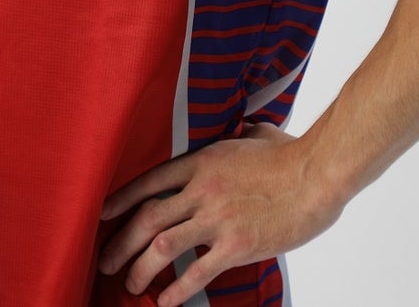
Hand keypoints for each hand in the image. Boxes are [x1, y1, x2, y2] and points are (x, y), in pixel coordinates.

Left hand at [98, 124, 339, 306]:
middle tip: (104, 260)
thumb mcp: (254, 134)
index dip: (120, 200)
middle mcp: (201, 190)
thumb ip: (238, 135)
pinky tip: (165, 301)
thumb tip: (243, 129)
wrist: (316, 174)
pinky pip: (197, 271)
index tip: (102, 215)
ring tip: (128, 285)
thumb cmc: (290, 153)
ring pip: (163, 246)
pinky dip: (176, 289)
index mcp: (201, 161)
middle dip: (120, 243)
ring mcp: (217, 218)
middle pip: (147, 218)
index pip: (148, 182)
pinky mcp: (237, 245)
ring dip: (140, 269)